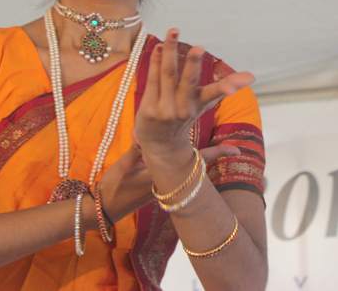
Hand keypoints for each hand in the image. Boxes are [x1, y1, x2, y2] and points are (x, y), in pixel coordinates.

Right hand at [99, 138, 240, 223]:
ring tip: (215, 149)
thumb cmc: (115, 188)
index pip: (195, 162)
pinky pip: (174, 171)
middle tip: (233, 148)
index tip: (236, 150)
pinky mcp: (156, 185)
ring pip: (185, 168)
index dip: (216, 154)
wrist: (105, 209)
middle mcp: (167, 181)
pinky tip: (178, 152)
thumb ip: (135, 150)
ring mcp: (162, 184)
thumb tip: (142, 133)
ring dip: (197, 158)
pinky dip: (179, 160)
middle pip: (195, 165)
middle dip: (212, 155)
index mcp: (163, 174)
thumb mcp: (123, 166)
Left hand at [135, 29, 253, 155]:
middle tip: (199, 48)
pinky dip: (155, 61)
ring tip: (173, 30)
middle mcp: (183, 108)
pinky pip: (153, 79)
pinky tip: (159, 46)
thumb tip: (252, 79)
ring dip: (170, 50)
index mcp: (198, 106)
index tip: (248, 78)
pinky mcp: (148, 108)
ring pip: (167, 73)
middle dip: (193, 64)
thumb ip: (224, 89)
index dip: (228, 86)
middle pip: (188, 81)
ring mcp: (164, 109)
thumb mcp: (204, 105)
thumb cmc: (183, 121)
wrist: (161, 147)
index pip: (214, 94)